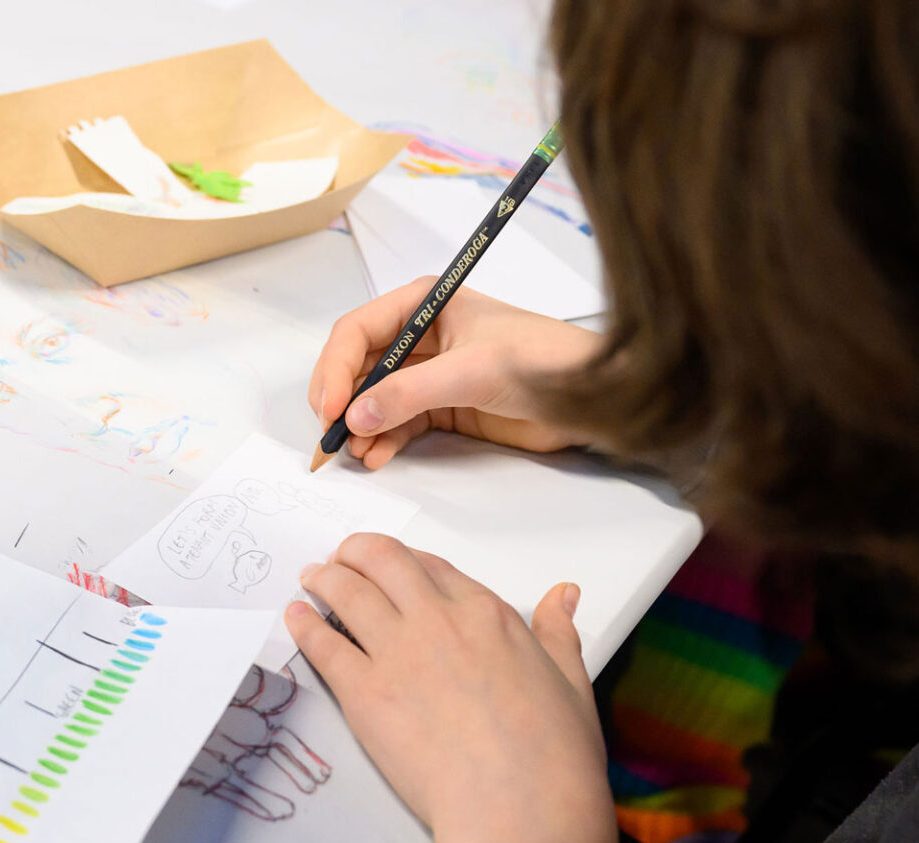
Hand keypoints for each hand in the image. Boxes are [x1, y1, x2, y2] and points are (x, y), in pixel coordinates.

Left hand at [283, 534, 616, 842]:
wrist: (518, 807)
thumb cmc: (554, 756)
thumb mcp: (571, 683)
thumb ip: (558, 634)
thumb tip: (562, 594)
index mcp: (489, 615)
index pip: (433, 567)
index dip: (404, 560)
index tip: (388, 565)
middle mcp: (438, 621)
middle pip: (382, 562)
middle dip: (354, 553)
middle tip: (338, 559)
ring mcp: (397, 653)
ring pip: (347, 592)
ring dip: (324, 577)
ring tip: (311, 578)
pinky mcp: (364, 693)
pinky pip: (323, 645)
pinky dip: (304, 625)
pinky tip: (294, 617)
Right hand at [308, 279, 602, 468]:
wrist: (593, 396)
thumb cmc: (543, 360)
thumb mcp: (472, 371)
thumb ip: (410, 394)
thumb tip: (356, 418)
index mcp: (423, 305)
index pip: (357, 331)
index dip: (336, 369)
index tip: (330, 407)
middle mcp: (419, 337)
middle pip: (358, 367)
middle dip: (342, 401)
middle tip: (332, 435)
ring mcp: (428, 373)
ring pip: (373, 400)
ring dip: (360, 427)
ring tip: (358, 453)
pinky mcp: (441, 407)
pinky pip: (396, 423)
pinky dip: (383, 441)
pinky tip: (378, 456)